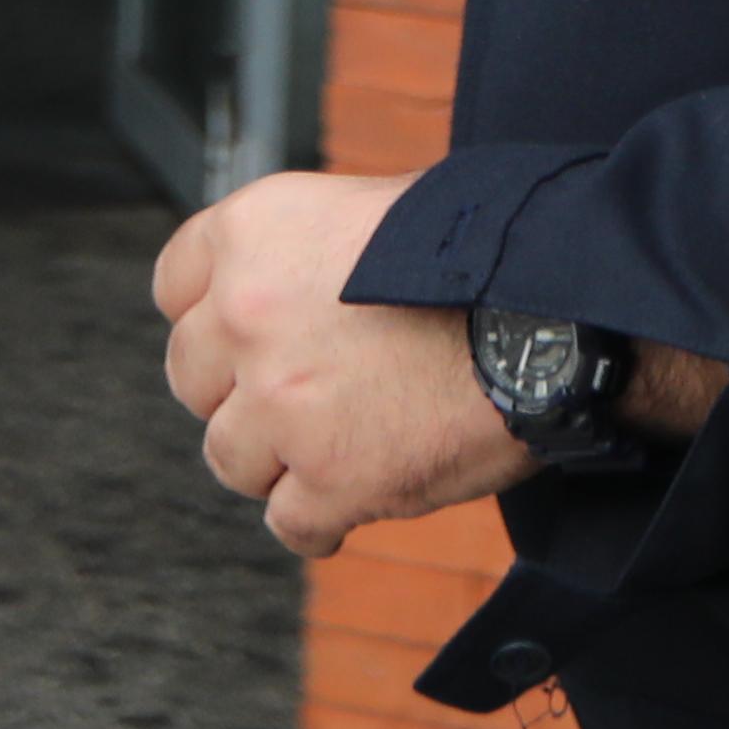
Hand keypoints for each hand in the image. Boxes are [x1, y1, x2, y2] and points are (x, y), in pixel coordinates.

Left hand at [153, 171, 525, 554]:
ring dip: (274, 458)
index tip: (238, 336)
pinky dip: (317, 519)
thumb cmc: (486, 251)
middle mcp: (248, 317)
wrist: (554, 316)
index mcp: (253, 235)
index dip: (211, 315)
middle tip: (295, 395)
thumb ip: (307, 247)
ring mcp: (283, 406)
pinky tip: (349, 501)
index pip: (173, 285)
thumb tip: (290, 279)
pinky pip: (289, 523)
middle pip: (191, 377)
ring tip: (330, 447)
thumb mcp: (373, 206)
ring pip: (229, 457)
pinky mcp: (330, 481)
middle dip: (238, 390)